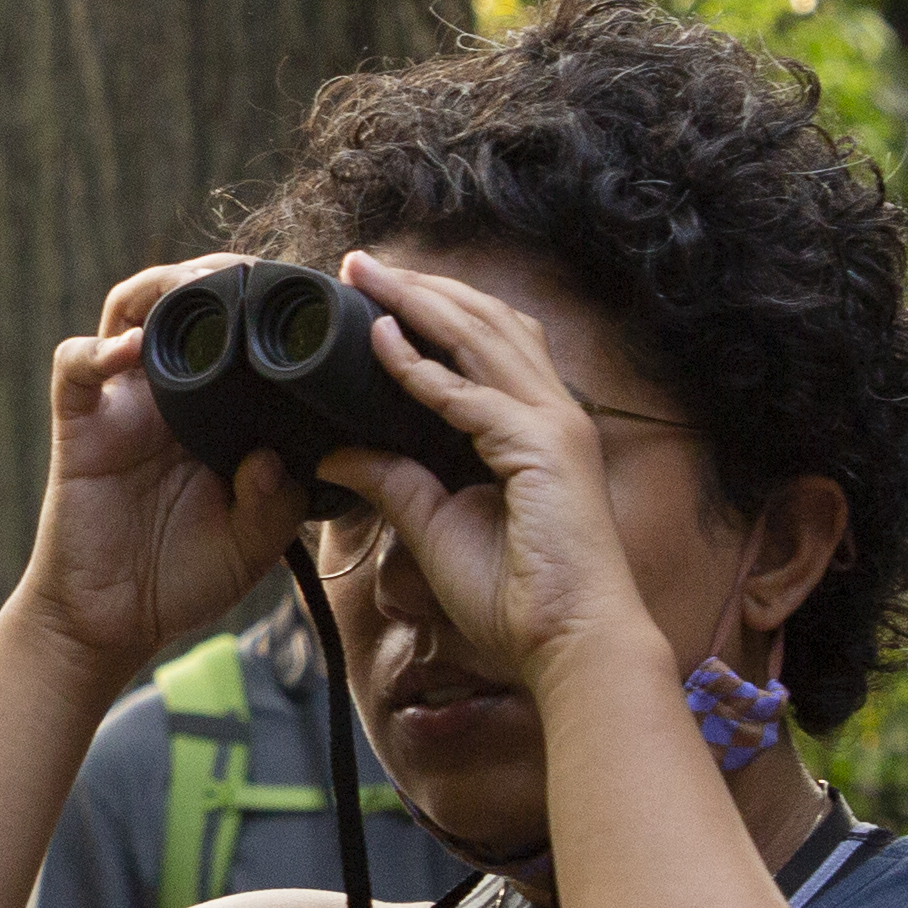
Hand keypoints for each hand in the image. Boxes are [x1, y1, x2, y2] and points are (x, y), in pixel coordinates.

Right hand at [0, 260, 305, 697]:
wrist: (113, 622)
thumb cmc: (182, 577)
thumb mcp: (253, 547)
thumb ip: (275, 505)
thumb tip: (273, 455)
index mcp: (217, 411)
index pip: (241, 334)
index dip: (268, 305)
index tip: (308, 296)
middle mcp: (169, 394)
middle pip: (186, 301)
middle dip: (218, 276)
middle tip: (255, 275)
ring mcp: (122, 403)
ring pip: (130, 310)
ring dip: (161, 288)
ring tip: (196, 285)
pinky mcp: (80, 424)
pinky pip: (76, 366)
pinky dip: (96, 351)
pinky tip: (128, 352)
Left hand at [307, 251, 659, 693]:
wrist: (571, 646)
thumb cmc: (519, 598)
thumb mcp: (436, 526)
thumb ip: (393, 483)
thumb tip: (336, 454)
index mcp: (536, 429)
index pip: (485, 345)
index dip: (430, 312)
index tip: (372, 293)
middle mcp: (554, 414)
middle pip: (485, 323)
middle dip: (420, 287)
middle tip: (358, 262)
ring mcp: (556, 426)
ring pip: (482, 339)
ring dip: (419, 302)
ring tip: (366, 276)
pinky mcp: (545, 451)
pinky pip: (471, 397)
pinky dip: (423, 369)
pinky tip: (381, 343)